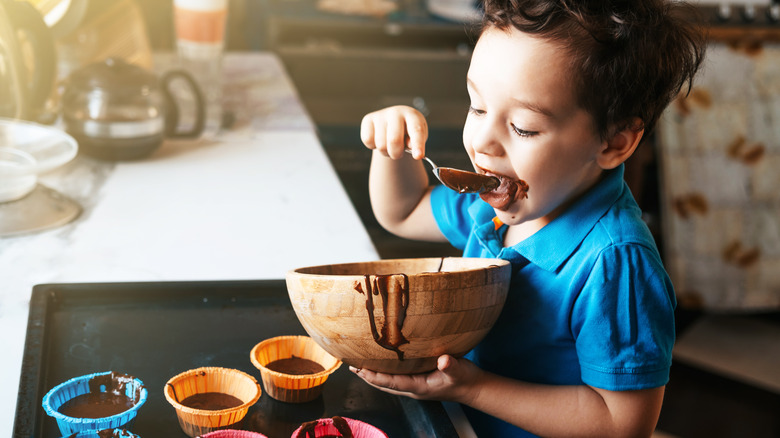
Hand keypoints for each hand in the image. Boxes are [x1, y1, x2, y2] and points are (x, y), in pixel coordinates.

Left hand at [349, 355, 480, 403]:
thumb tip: (443, 360)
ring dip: (373, 375)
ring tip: (359, 366)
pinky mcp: (419, 380)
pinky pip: (396, 378)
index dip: (374, 377)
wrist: (474, 387)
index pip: (391, 383)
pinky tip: (380, 364)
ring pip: (388, 383)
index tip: (360, 370)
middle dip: (367, 376)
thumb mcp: (460, 370)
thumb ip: (451, 366)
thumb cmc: (466, 379)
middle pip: (384, 385)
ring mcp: (415, 385)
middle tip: (351, 366)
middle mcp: (413, 388)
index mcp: (419, 387)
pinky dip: (384, 372)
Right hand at [360, 105, 428, 159]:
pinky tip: (378, 140)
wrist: (393, 123)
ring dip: (386, 152)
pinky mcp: (367, 119)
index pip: (416, 130)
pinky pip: (368, 141)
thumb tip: (410, 146)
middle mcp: (396, 112)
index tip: (418, 156)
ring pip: (381, 145)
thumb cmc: (408, 132)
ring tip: (389, 146)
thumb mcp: (417, 137)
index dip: (418, 144)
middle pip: (394, 140)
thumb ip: (416, 143)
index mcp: (412, 115)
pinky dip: (373, 146)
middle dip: (397, 154)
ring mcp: (380, 115)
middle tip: (398, 154)